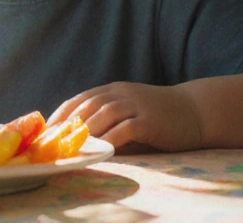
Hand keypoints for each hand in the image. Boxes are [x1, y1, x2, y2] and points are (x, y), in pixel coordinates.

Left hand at [49, 82, 203, 152]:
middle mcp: (121, 94)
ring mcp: (136, 104)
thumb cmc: (159, 117)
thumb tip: (82, 142)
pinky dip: (111, 139)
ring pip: (104, 114)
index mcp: (113, 90)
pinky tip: (101, 150)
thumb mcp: (130, 113)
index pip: (80, 99)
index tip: (46, 129)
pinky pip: (126, 129)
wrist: (195, 111)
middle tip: (53, 141)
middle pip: (88, 105)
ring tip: (71, 147)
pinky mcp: (149, 119)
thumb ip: (109, 122)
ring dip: (86, 131)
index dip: (62, 112)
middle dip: (68, 123)